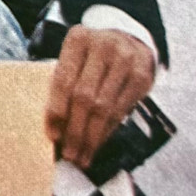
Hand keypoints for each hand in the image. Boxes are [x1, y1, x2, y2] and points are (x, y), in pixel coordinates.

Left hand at [46, 24, 157, 170]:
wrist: (129, 39)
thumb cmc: (92, 56)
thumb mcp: (75, 58)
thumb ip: (64, 84)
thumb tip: (54, 129)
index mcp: (78, 38)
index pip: (63, 79)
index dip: (56, 110)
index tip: (53, 136)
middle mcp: (103, 45)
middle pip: (84, 97)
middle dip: (75, 131)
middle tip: (69, 154)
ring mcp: (126, 59)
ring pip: (105, 107)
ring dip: (92, 137)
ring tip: (83, 156)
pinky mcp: (142, 75)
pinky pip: (122, 110)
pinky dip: (109, 130)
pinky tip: (99, 142)